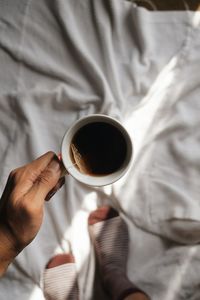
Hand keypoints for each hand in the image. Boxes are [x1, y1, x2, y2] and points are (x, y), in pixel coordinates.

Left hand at [0, 152, 64, 275]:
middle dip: (56, 177)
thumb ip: (45, 182)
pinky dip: (47, 189)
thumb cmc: (17, 226)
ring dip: (52, 184)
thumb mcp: (33, 204)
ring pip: (47, 173)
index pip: (49, 158)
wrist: (5, 239)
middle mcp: (22, 174)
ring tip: (46, 198)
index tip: (59, 182)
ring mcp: (23, 180)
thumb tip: (57, 165)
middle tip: (50, 194)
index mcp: (24, 175)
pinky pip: (43, 181)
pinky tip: (43, 199)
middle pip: (49, 164)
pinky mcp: (26, 187)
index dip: (59, 167)